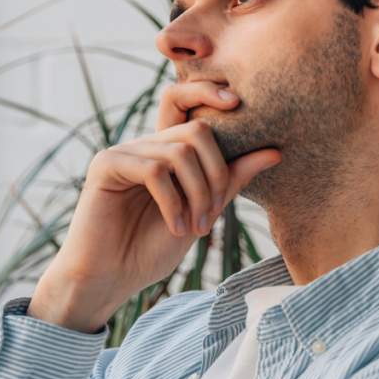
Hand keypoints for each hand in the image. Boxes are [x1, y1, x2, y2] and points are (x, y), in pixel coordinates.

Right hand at [28, 81, 280, 332]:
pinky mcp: (105, 166)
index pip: (189, 108)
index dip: (211, 97)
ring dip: (198, 194)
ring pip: (180, 152)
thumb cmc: (149, 251)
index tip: (244, 111)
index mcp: (164, 153)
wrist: (109, 280)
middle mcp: (143, 146)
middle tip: (214, 212)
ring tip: (196, 228)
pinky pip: (153, 169)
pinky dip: (172, 202)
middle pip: (195, 130)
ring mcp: (122, 153)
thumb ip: (229, 182)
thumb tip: (274, 151)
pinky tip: (174, 227)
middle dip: (217, 173)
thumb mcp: (200, 214)